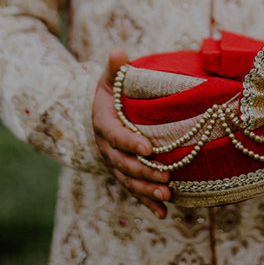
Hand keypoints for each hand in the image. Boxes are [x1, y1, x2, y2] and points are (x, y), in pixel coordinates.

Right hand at [91, 48, 170, 217]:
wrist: (96, 113)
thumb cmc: (108, 93)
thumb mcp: (108, 78)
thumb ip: (114, 68)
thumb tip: (119, 51)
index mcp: (104, 123)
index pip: (115, 135)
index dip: (129, 143)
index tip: (147, 148)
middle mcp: (106, 147)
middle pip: (122, 163)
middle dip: (143, 172)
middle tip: (165, 177)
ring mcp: (114, 162)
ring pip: (127, 179)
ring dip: (146, 190)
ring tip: (167, 196)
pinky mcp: (123, 172)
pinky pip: (133, 189)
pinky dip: (146, 202)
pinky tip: (162, 213)